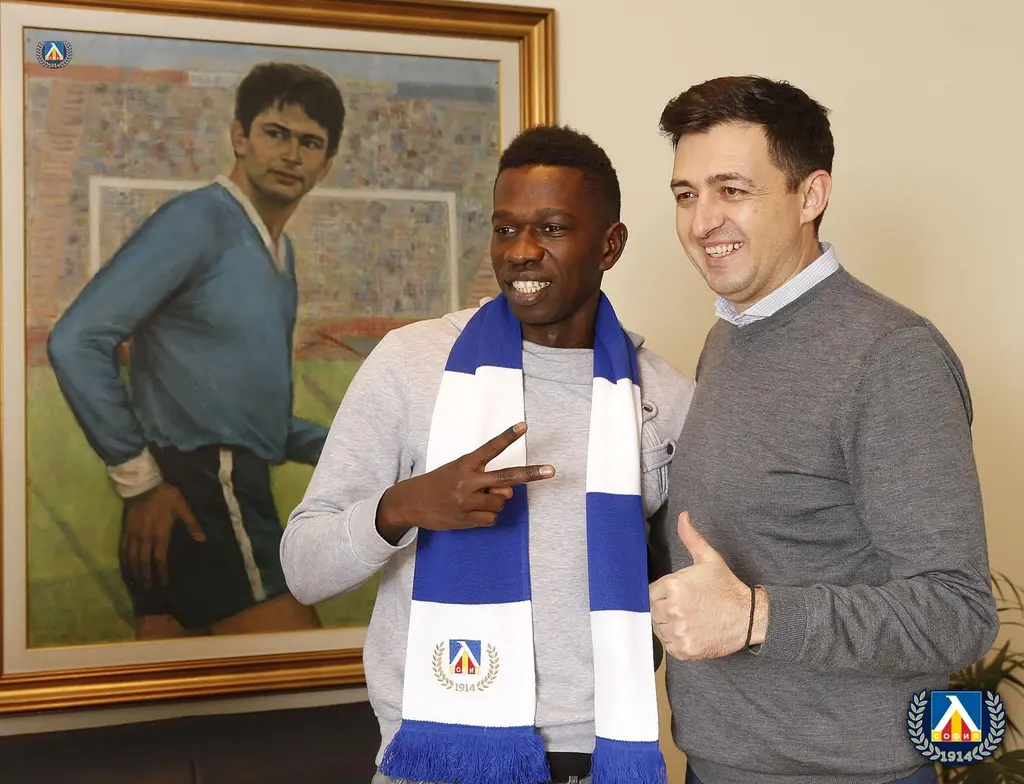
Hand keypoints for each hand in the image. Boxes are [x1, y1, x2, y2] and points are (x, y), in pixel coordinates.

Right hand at [120, 481, 205, 588]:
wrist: (143, 485)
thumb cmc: (166, 496)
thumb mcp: (183, 507)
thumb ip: (192, 524)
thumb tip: (202, 539)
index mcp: (160, 534)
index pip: (159, 559)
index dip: (161, 572)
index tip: (163, 583)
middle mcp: (145, 538)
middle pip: (144, 562)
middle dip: (146, 576)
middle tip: (148, 589)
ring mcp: (134, 535)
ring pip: (132, 558)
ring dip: (134, 571)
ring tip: (135, 583)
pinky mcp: (126, 530)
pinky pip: (123, 548)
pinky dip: (124, 560)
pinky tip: (124, 567)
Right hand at [376, 422, 554, 543]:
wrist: (411, 503)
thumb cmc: (438, 483)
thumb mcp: (457, 471)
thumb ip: (484, 478)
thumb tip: (507, 492)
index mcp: (465, 464)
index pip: (491, 448)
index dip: (508, 436)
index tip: (524, 426)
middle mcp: (468, 481)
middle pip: (507, 478)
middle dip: (531, 474)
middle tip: (551, 470)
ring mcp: (467, 501)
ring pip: (501, 502)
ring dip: (495, 501)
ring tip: (474, 500)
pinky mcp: (466, 519)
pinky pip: (492, 518)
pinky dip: (487, 516)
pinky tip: (471, 512)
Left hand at [649, 511, 767, 659]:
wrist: (749, 616)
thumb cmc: (726, 587)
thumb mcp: (709, 559)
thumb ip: (691, 537)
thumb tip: (683, 516)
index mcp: (673, 586)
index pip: (650, 593)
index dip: (662, 594)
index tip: (677, 596)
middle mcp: (673, 609)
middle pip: (654, 611)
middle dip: (665, 609)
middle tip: (686, 608)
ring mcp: (679, 631)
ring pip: (660, 629)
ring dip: (671, 626)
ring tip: (691, 619)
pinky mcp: (685, 649)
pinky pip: (669, 646)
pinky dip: (677, 641)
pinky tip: (693, 631)